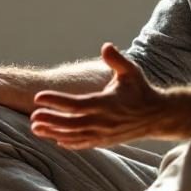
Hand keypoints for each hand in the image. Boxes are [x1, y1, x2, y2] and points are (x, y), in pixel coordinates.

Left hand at [30, 43, 189, 149]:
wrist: (158, 116)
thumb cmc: (141, 90)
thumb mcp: (131, 72)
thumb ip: (117, 60)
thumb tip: (106, 46)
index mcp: (106, 103)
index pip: (76, 104)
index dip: (56, 101)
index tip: (38, 97)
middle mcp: (104, 121)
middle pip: (71, 123)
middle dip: (51, 120)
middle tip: (33, 116)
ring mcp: (104, 133)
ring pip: (74, 136)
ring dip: (54, 132)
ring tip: (35, 128)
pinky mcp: (106, 141)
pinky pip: (84, 144)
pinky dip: (69, 143)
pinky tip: (55, 140)